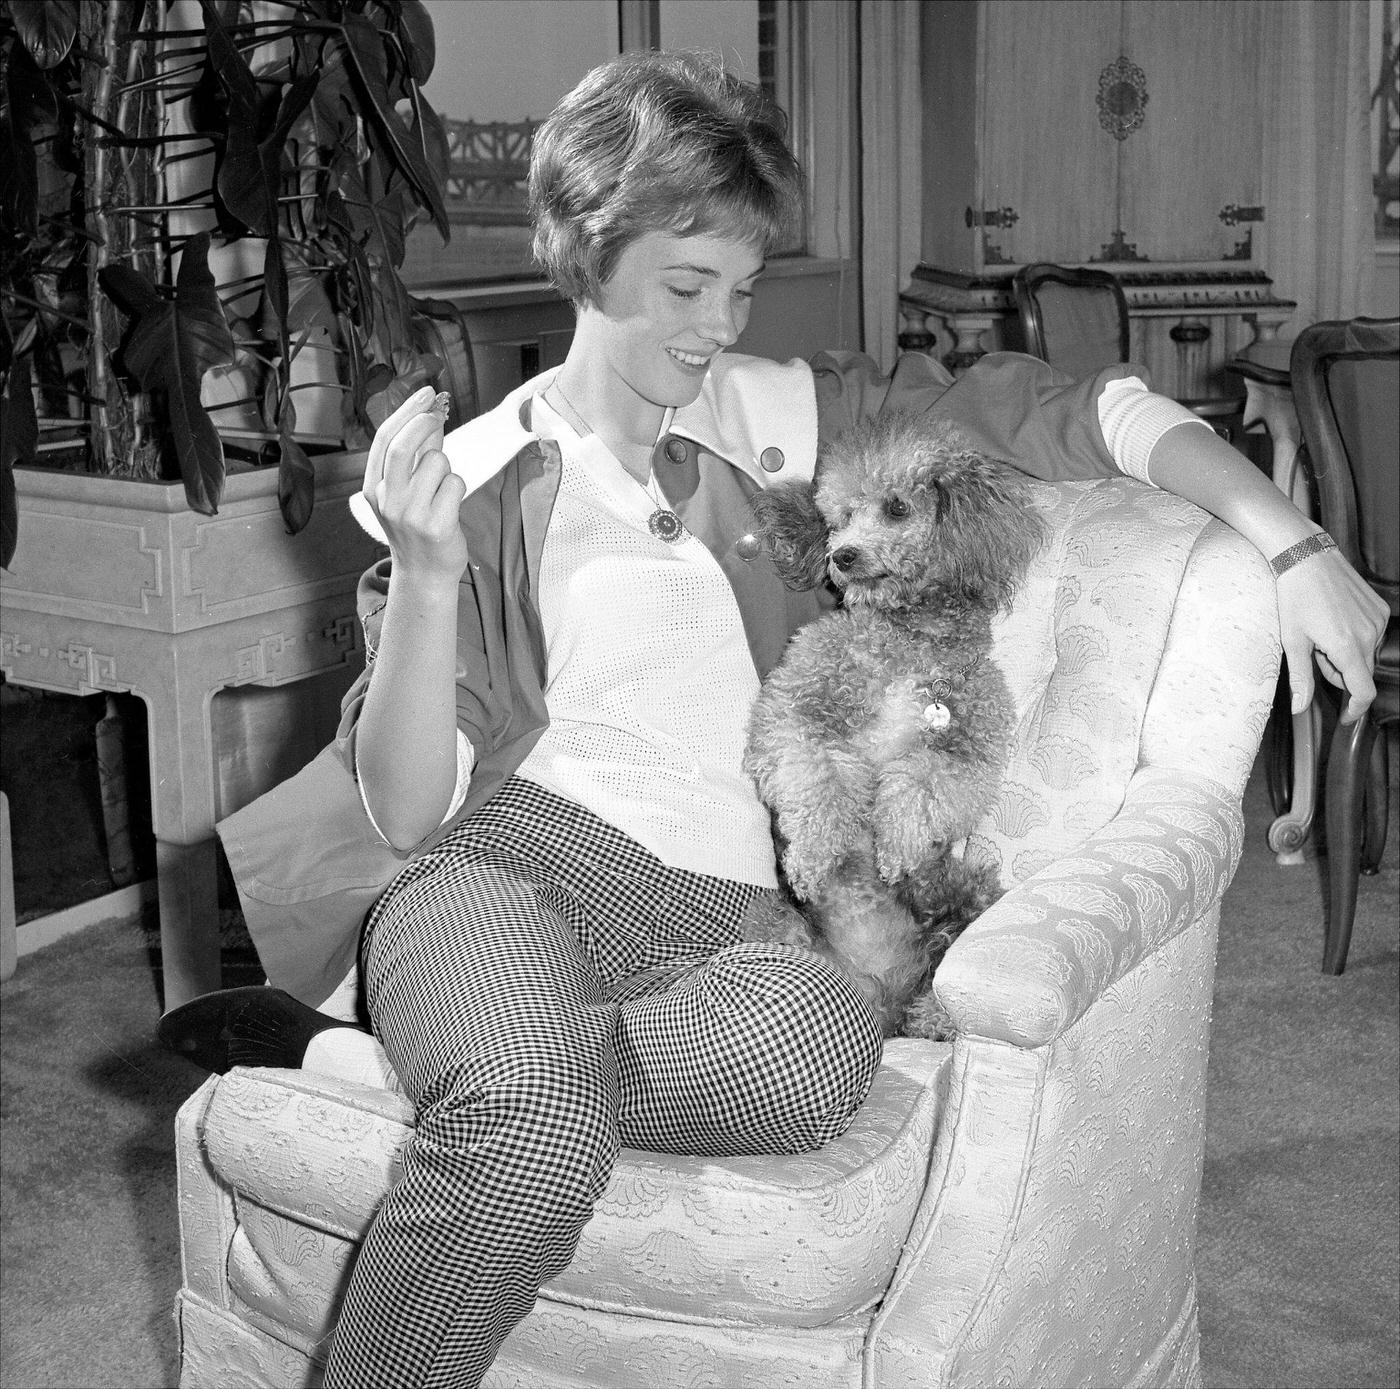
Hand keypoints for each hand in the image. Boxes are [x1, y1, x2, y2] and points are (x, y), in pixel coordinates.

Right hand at [362, 385, 468, 586]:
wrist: (424, 572)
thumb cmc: (418, 525)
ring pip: (437, 463)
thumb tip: (432, 414)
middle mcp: (386, 499)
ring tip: (441, 492)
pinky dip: (458, 488)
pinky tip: (450, 506)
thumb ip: (415, 455)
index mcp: (373, 487)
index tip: (426, 393)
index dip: (407, 411)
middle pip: (404, 445)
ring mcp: (409, 514)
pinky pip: (455, 484)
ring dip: (447, 469)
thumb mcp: (404, 490)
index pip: (385, 439)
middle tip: (439, 413)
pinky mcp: (435, 525)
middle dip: (425, 422)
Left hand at [1276, 547, 1388, 722]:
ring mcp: (1377, 621)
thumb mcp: (1291, 641)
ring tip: (1322, 630)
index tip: (1345, 715)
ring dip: (1344, 653)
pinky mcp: (1380, 609)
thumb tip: (1300, 708)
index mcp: (1346, 647)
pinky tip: (1335, 619)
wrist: (1306, 558)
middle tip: (1314, 650)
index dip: (1354, 708)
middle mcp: (1368, 635)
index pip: (1363, 691)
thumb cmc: (1294, 597)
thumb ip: (1300, 678)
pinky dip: (1353, 637)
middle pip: (1359, 672)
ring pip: (1364, 654)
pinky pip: (1370, 635)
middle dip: (1337, 671)